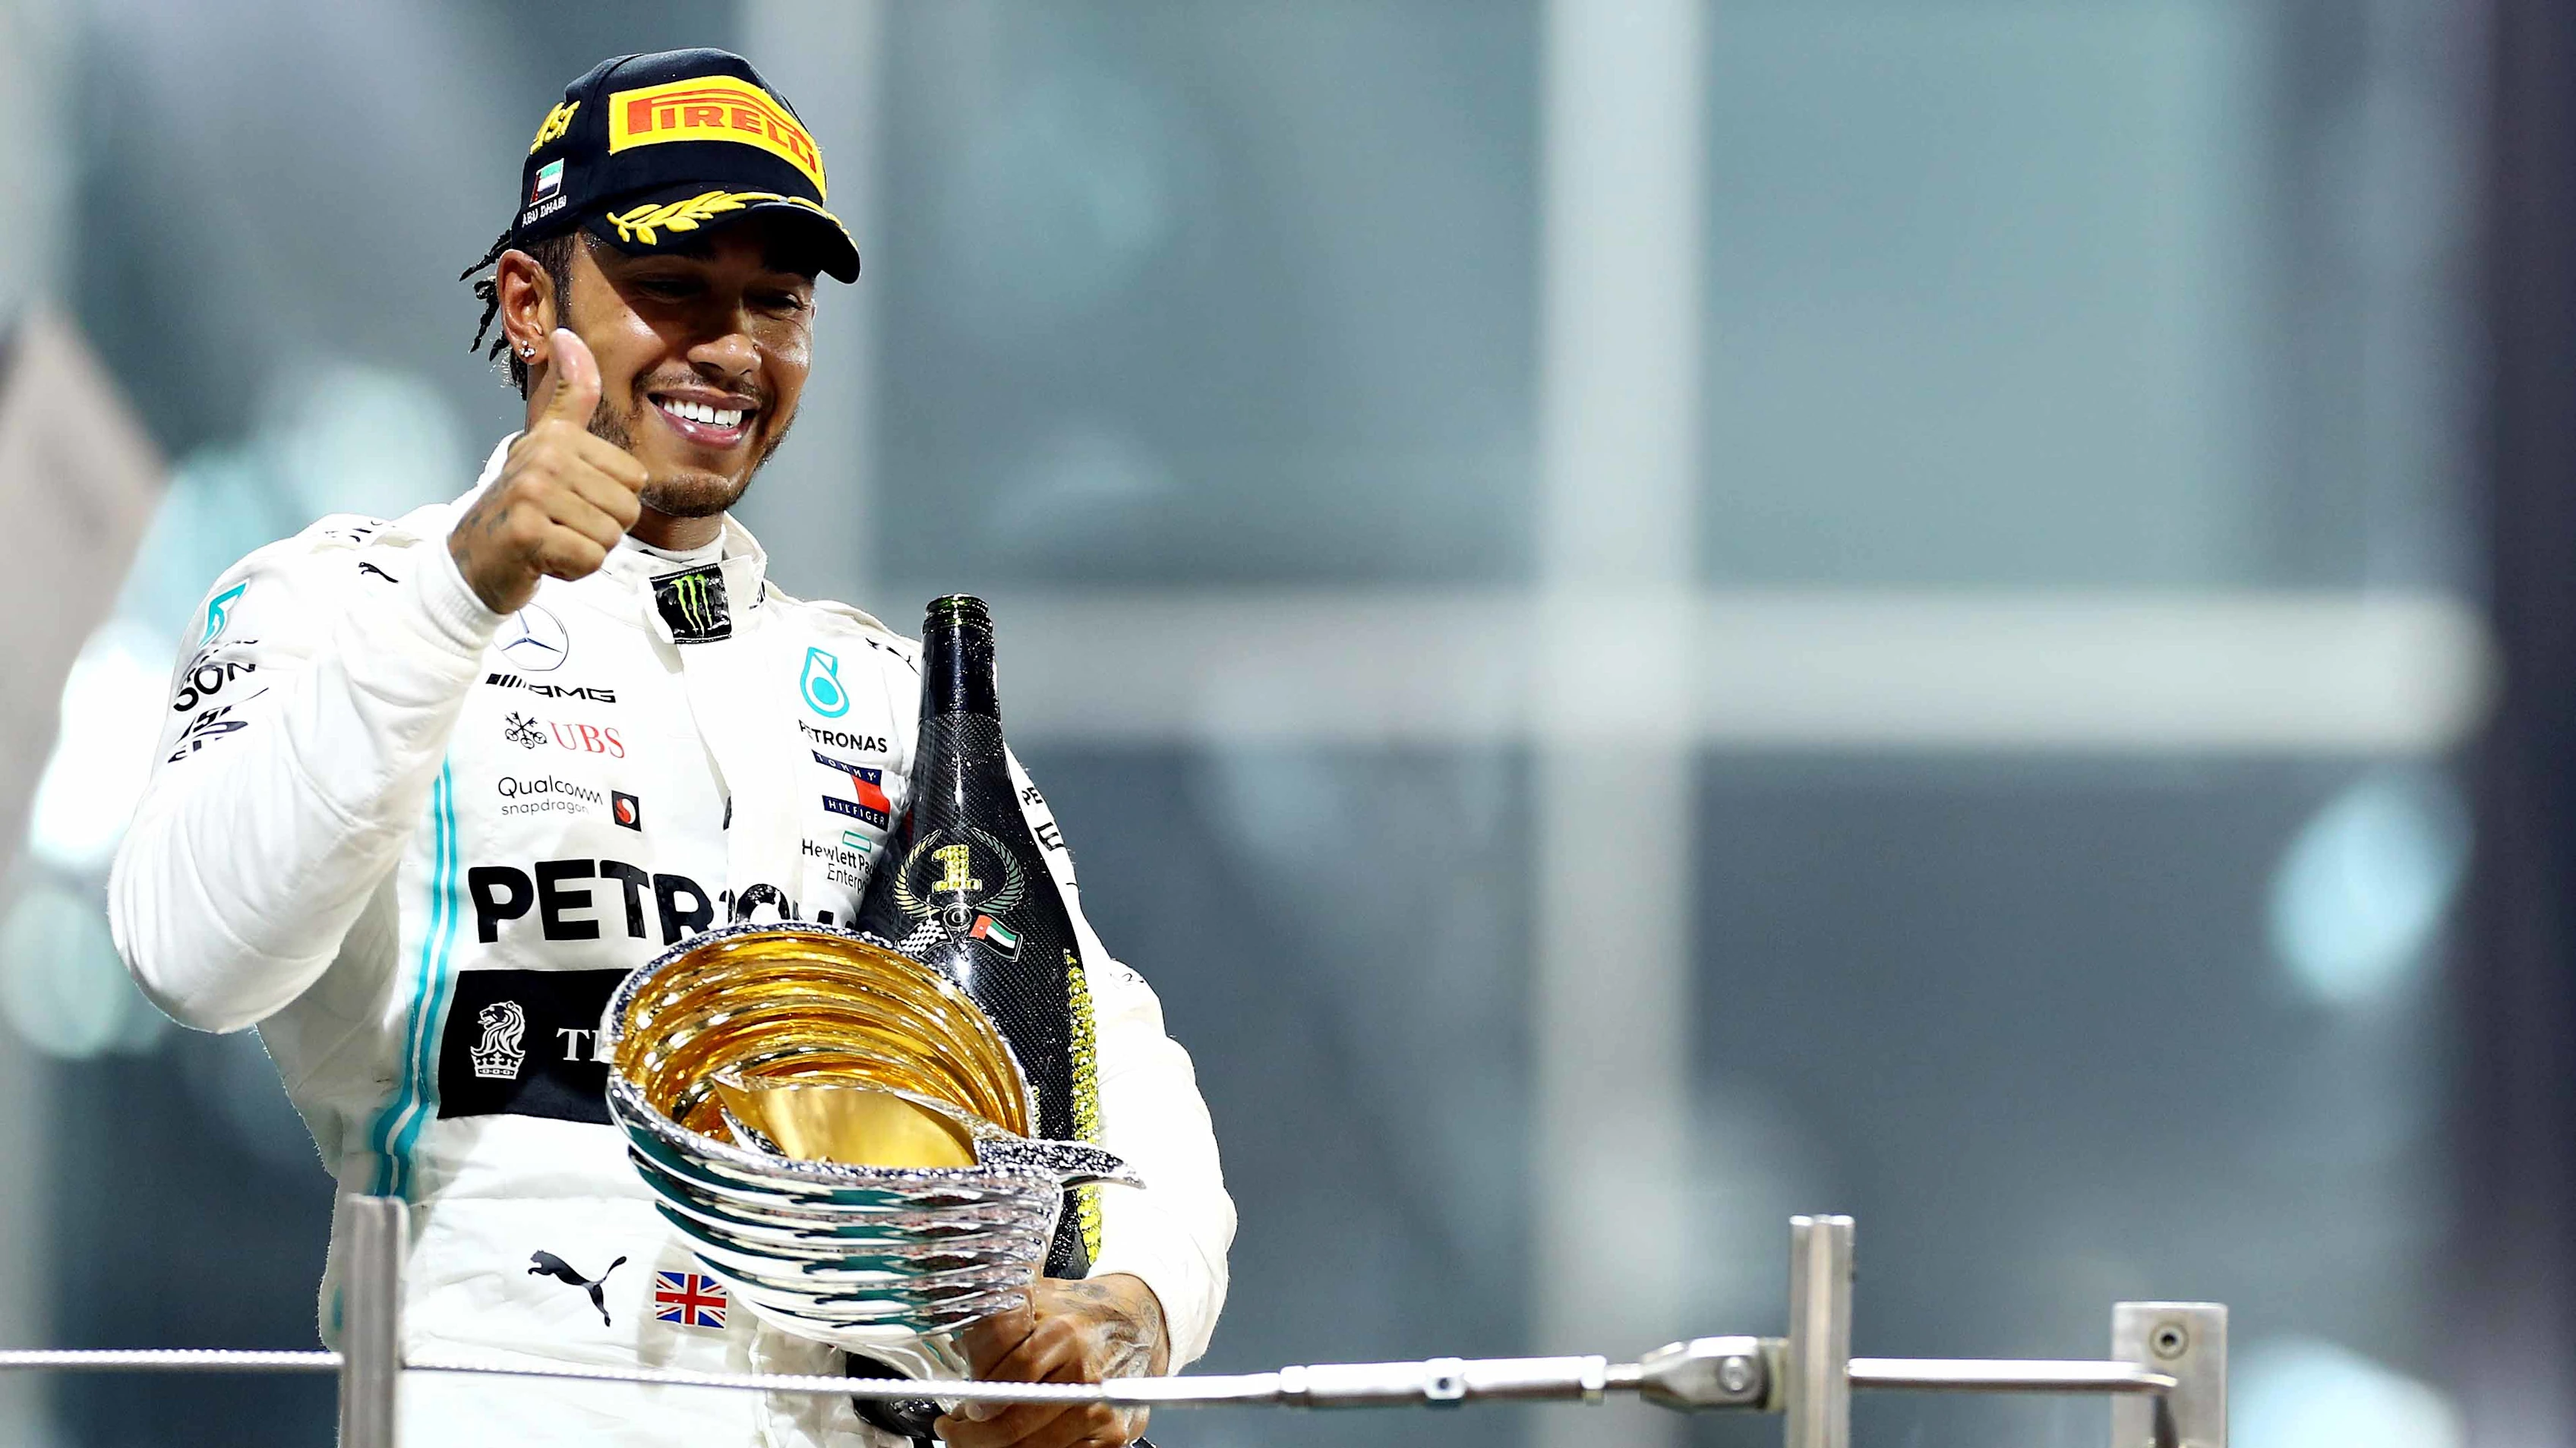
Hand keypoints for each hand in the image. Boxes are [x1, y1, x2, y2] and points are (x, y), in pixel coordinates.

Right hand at [447, 329, 647, 614]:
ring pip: (610, 536)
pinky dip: (573, 569)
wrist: (472, 559)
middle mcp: (543, 457)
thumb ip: (571, 396)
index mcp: (556, 436)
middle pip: (627, 509)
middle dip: (601, 528)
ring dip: (586, 549)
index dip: (612, 499)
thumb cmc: (522, 504)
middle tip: (561, 525)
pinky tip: (544, 558)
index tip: (574, 499)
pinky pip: (589, 560)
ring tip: (552, 539)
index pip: (635, 478)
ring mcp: (531, 494)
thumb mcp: (548, 444)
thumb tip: (568, 334)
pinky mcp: (525, 534)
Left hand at [935, 1274, 1169, 1447]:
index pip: (1011, 1372)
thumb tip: (959, 1352)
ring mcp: (1098, 1408)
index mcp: (1063, 1333)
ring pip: (1031, 1447)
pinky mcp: (1111, 1434)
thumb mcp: (1035, 1298)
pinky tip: (1016, 1440)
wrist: (1135, 1324)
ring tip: (979, 1434)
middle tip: (956, 1429)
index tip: (962, 1406)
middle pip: (1014, 1421)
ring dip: (995, 1446)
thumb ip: (996, 1323)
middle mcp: (1084, 1373)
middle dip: (974, 1433)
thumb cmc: (1078, 1315)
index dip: (980, 1393)